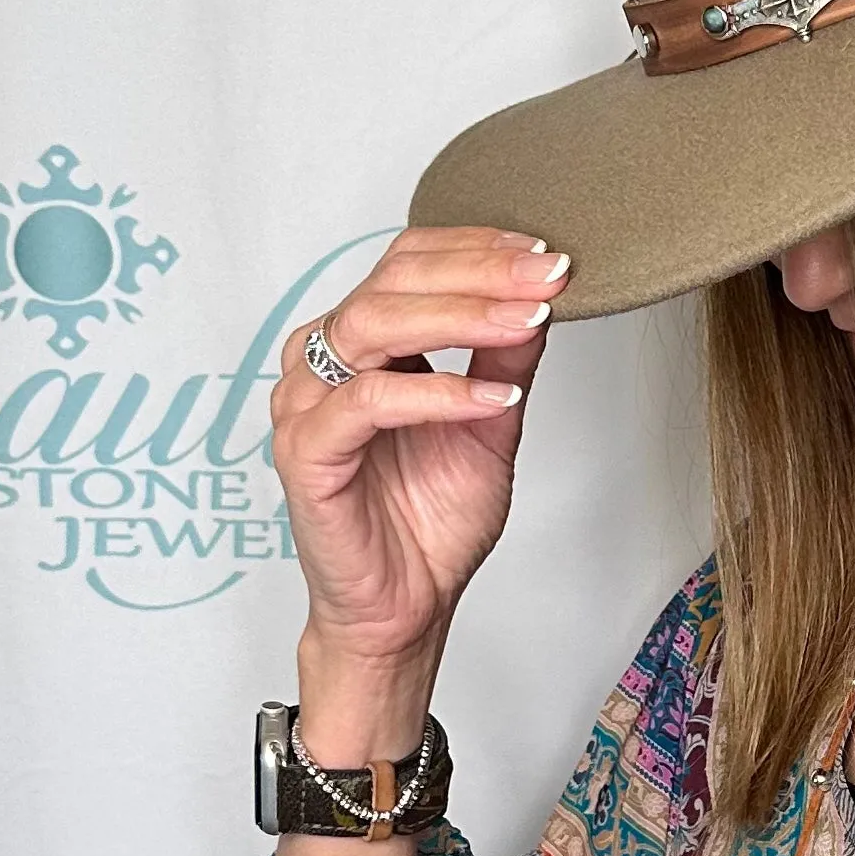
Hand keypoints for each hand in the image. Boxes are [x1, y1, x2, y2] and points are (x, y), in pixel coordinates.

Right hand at [272, 226, 570, 751]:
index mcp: (361, 343)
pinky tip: (494, 398)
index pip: (409, 262)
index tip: (548, 255)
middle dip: (480, 273)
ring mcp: (307, 403)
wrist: (406, 606)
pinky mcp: (306, 452)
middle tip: (546, 276)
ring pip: (374, 325)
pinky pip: (367, 402)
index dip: (478, 249)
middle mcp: (325, 361)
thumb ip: (506, 359)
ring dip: (461, 317)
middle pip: (392, 280)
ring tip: (528, 320)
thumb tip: (541, 294)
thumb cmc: (430, 520)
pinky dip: (437, 393)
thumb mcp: (491, 424)